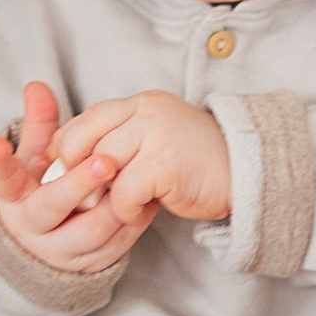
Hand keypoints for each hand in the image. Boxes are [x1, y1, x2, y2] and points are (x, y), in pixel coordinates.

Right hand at [0, 81, 142, 273]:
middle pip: (51, 207)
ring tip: (132, 174)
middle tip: (104, 160)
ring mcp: (61, 250)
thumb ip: (39, 124)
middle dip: (77, 184)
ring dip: (114, 203)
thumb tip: (36, 86)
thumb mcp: (35, 157)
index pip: (2, 180)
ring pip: (90, 231)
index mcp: (13, 197)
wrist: (50, 242)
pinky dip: (133, 220)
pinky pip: (116, 244)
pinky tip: (147, 197)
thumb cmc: (42, 186)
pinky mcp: (90, 264)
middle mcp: (32, 227)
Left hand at [51, 90, 231, 227]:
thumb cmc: (197, 162)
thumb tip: (70, 159)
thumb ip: (122, 139)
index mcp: (140, 103)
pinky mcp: (164, 164)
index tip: (68, 173)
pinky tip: (139, 212)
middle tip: (87, 193)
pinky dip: (125, 209)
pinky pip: (123, 191)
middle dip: (76, 171)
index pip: (85, 118)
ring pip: (100, 165)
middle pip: (83, 139)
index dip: (68, 148)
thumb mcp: (156, 138)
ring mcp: (156, 135)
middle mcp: (146, 112)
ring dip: (102, 193)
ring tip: (118, 204)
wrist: (247, 171)